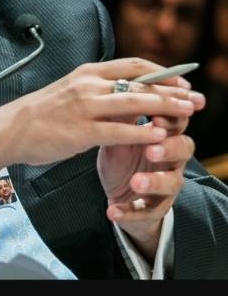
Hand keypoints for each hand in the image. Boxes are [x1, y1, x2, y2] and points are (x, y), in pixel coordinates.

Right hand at [0, 58, 197, 176]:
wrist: (10, 128)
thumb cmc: (39, 113)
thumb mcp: (69, 89)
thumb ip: (96, 88)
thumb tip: (124, 91)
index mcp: (86, 73)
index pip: (133, 65)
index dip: (162, 72)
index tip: (182, 79)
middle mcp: (88, 85)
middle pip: (140, 82)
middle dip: (173, 90)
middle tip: (195, 98)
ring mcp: (85, 107)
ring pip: (135, 103)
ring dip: (165, 107)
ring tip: (187, 113)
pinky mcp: (82, 132)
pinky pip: (120, 131)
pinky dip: (143, 133)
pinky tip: (159, 136)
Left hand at [97, 83, 204, 260]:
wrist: (116, 189)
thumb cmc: (120, 151)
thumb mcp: (119, 129)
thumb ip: (123, 111)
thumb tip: (121, 83)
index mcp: (163, 132)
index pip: (176, 118)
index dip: (171, 115)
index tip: (155, 112)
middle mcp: (170, 157)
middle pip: (184, 147)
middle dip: (169, 146)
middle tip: (152, 147)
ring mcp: (165, 183)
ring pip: (171, 182)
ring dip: (154, 181)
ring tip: (136, 181)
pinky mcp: (152, 208)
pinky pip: (146, 212)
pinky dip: (129, 211)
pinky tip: (112, 211)